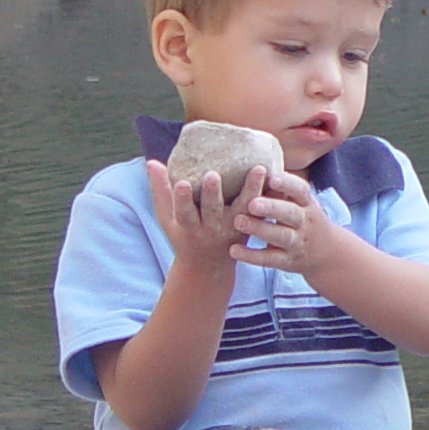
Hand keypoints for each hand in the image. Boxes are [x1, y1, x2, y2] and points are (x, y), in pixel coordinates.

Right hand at [145, 156, 267, 270]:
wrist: (208, 268)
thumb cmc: (184, 236)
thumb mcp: (168, 219)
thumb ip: (161, 191)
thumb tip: (152, 162)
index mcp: (188, 227)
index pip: (184, 213)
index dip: (182, 198)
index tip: (182, 182)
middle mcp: (210, 230)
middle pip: (212, 211)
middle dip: (211, 194)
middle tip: (212, 175)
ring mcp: (232, 230)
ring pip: (243, 211)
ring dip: (251, 190)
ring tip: (258, 170)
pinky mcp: (249, 228)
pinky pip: (260, 213)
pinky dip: (268, 197)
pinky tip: (276, 179)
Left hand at [229, 170, 336, 274]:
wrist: (325, 253)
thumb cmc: (303, 218)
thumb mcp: (300, 203)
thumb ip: (282, 189)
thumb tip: (253, 161)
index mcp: (306, 203)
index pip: (300, 191)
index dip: (287, 184)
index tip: (272, 178)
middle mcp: (304, 221)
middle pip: (290, 213)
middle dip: (272, 207)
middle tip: (252, 202)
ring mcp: (297, 242)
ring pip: (279, 236)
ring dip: (259, 229)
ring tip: (238, 221)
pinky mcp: (287, 261)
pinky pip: (269, 259)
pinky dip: (252, 256)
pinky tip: (234, 250)